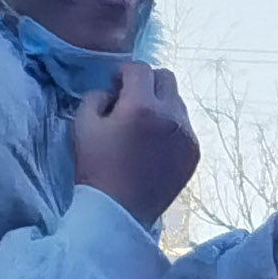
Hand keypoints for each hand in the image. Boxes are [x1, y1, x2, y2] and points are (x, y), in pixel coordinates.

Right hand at [69, 60, 199, 227]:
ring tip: (141, 125)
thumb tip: (113, 91)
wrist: (120, 209)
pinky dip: (169, 126)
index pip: (140, 69)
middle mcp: (172, 117)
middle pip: (167, 79)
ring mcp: (187, 135)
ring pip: (178, 103)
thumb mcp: (83, 124)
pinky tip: (153, 144)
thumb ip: (96, 97)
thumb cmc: (96, 166)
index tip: (115, 84)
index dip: (124, 72)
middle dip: (147, 82)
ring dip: (160, 104)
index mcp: (143, 107)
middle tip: (129, 99)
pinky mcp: (194, 152)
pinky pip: (184, 127)